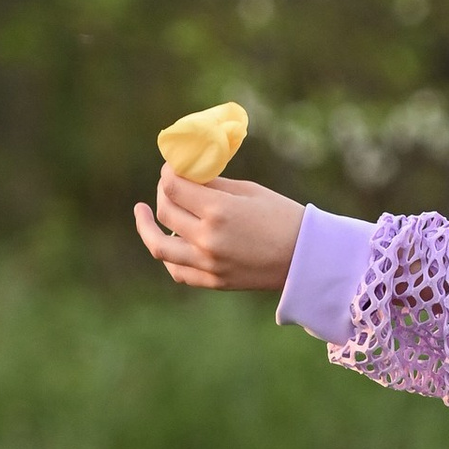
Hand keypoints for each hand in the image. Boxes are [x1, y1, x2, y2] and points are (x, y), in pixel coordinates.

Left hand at [133, 167, 303, 296]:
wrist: (306, 258)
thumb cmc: (282, 217)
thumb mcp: (248, 191)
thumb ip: (212, 185)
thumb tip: (185, 175)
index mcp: (218, 211)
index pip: (174, 187)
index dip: (168, 173)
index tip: (171, 167)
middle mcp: (207, 239)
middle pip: (166, 211)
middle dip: (163, 192)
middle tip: (169, 185)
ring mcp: (207, 263)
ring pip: (159, 245)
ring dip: (147, 227)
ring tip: (143, 213)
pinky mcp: (212, 281)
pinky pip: (177, 269)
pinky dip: (167, 254)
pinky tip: (167, 240)